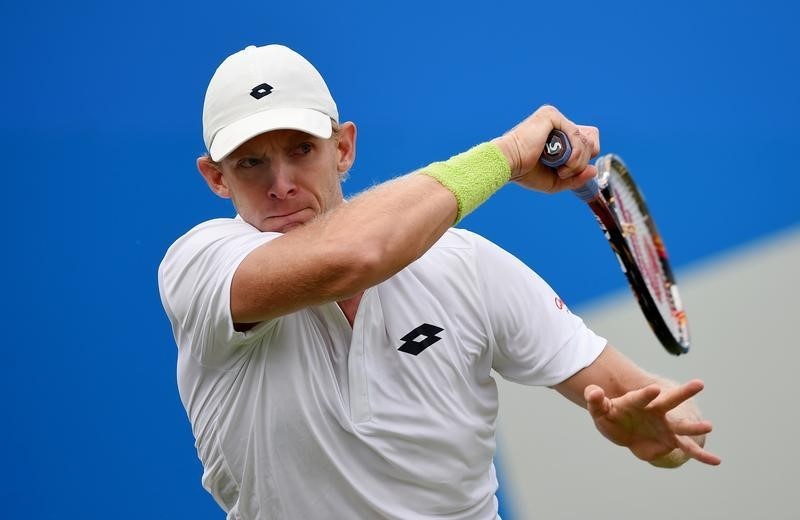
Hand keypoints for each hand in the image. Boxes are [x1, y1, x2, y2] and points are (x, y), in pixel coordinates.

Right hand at [492, 105, 599, 192]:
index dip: (586, 156)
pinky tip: (561, 163)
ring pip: (585, 139)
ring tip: (560, 169)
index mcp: (558, 135)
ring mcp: (555, 118)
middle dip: (583, 161)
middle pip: (590, 140)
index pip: (588, 140)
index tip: (570, 170)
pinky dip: (574, 154)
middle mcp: (558, 124)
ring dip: (577, 161)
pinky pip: (576, 134)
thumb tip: (595, 170)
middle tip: (564, 171)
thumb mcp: (556, 181)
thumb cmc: (526, 172)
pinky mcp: (551, 116)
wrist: (508, 164)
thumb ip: (576, 177)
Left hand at [584, 379, 721, 466]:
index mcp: (638, 401)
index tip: (655, 388)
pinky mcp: (669, 441)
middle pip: (671, 401)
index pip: (643, 396)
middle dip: (684, 393)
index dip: (648, 394)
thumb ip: (595, 399)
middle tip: (699, 383)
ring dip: (695, 427)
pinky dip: (701, 456)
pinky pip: (687, 449)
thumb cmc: (611, 414)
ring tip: (709, 426)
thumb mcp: (599, 408)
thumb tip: (591, 392)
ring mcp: (665, 426)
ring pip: (682, 426)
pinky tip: (716, 461)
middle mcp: (656, 411)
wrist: (623, 428)